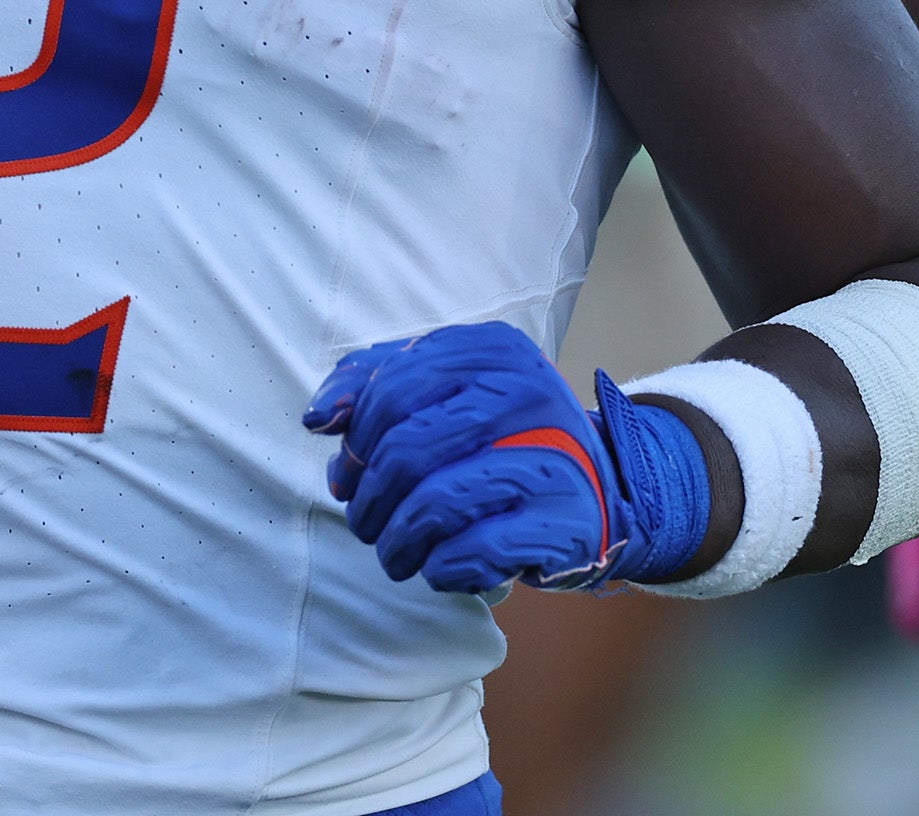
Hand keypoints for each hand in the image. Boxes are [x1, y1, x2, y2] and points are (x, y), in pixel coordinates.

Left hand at [304, 323, 706, 593]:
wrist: (599, 492)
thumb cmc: (502, 443)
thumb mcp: (449, 393)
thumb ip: (377, 386)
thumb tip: (319, 417)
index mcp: (494, 351)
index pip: (393, 387)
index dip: (355, 439)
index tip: (346, 474)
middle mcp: (528, 394)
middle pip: (406, 448)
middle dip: (369, 497)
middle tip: (365, 521)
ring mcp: (551, 458)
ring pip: (433, 505)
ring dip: (396, 543)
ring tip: (394, 553)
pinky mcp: (563, 523)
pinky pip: (470, 552)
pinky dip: (439, 568)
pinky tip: (439, 566)